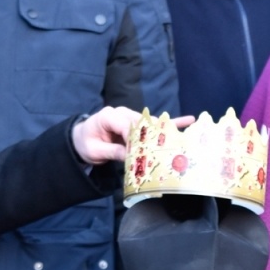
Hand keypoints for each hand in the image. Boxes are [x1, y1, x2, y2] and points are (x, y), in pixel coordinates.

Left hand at [71, 108, 194, 164]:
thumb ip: (112, 152)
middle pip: (141, 125)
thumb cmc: (86, 143)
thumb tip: (130, 156)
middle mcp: (122, 113)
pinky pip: (154, 122)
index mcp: (109, 116)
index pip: (126, 127)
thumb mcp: (95, 151)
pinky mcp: (137, 121)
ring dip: (164, 131)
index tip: (143, 153)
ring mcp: (131, 116)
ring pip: (150, 124)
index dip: (136, 140)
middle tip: (166, 149)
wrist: (82, 138)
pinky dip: (169, 122)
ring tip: (184, 134)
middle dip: (153, 137)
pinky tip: (188, 120)